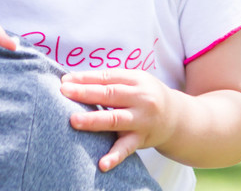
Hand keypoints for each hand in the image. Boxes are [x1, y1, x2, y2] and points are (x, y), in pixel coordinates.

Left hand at [60, 69, 177, 171]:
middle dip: (84, 93)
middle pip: (109, 94)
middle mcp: (140, 98)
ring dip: (93, 120)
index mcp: (136, 80)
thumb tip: (75, 79)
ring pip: (115, 119)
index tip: (65, 80)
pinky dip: (114, 156)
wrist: (177, 118)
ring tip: (73, 120)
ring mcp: (141, 120)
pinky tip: (102, 164)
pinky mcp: (142, 139)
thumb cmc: (147, 95)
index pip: (107, 77)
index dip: (85, 78)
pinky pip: (126, 148)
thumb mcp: (135, 81)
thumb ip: (110, 80)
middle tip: (63, 92)